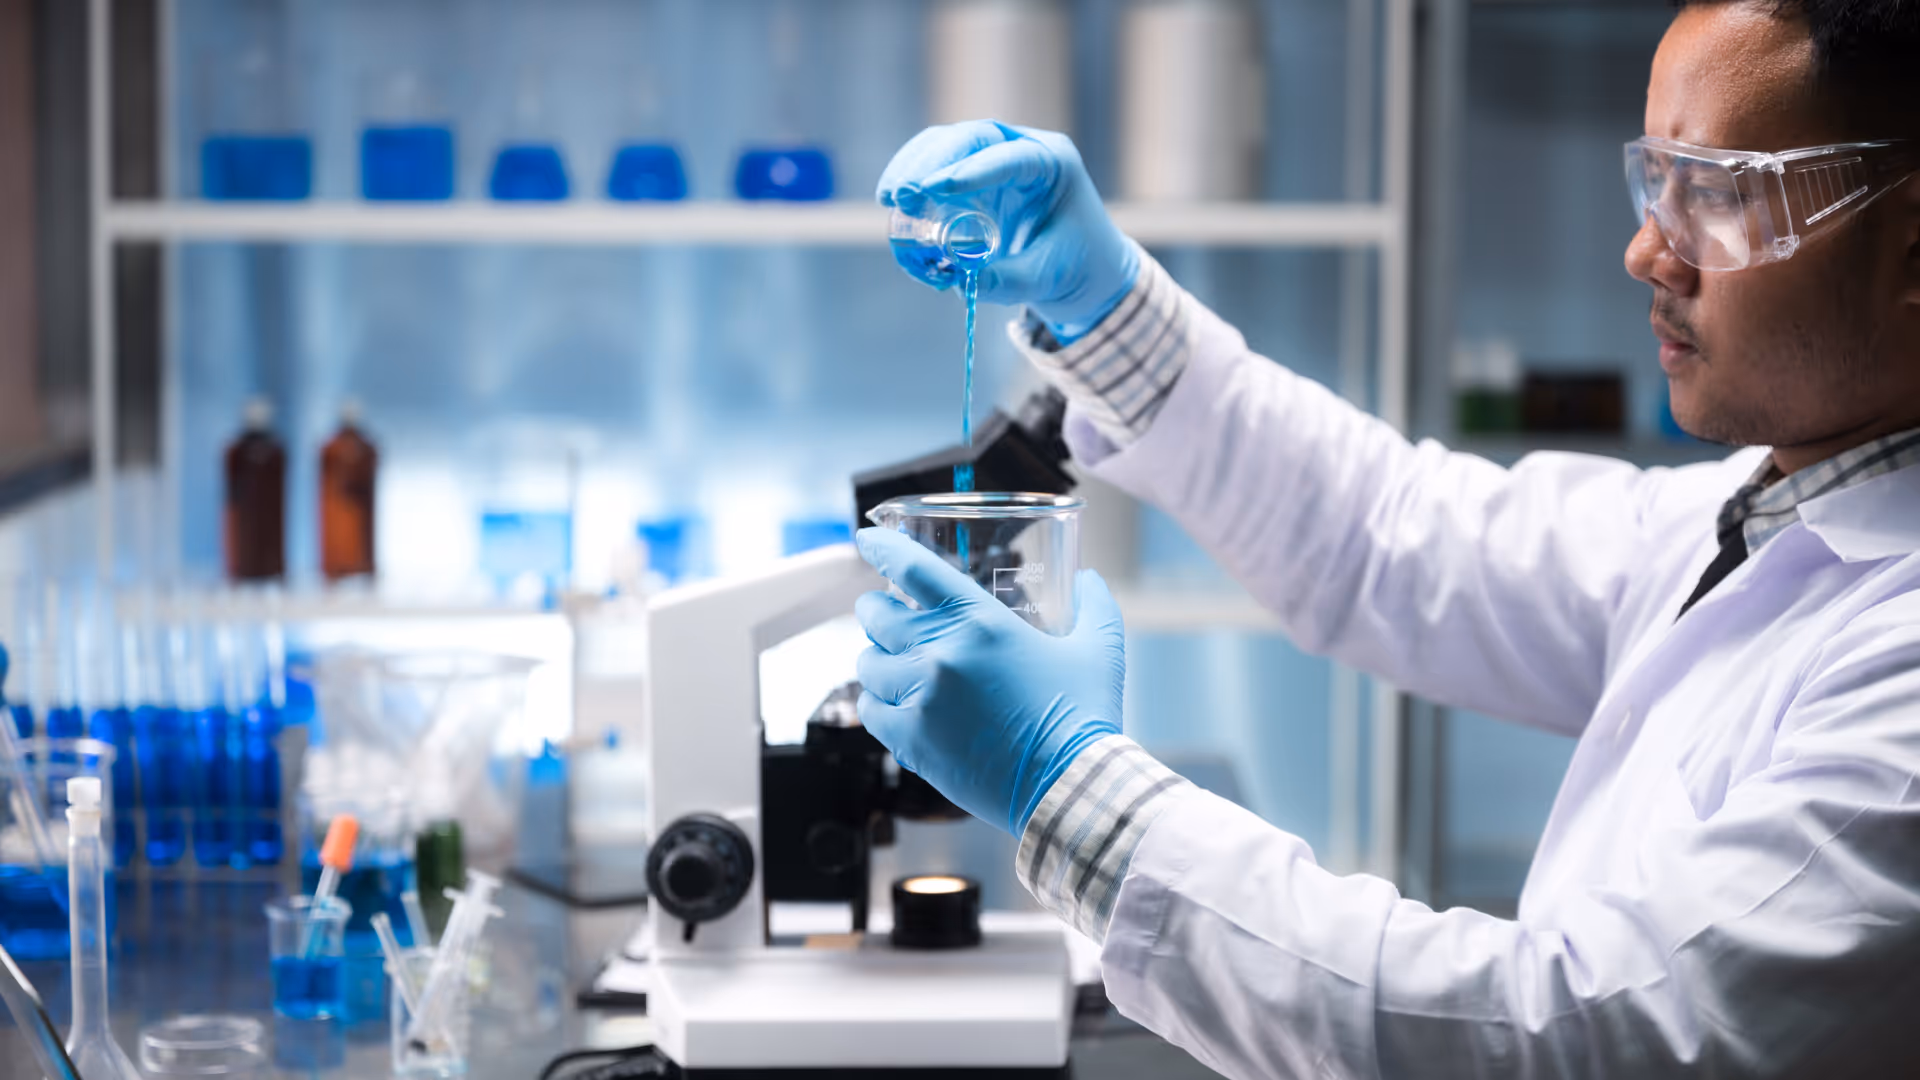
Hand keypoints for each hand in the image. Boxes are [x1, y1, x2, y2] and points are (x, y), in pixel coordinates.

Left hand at [853, 528, 1125, 834]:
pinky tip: (898, 707)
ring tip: (897, 668)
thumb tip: (1089, 579)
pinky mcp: (910, 739)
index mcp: (980, 621)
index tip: (867, 539)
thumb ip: (1095, 606)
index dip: (882, 548)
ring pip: (866, 663)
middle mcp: (941, 653)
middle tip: (886, 617)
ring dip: (878, 661)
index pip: (913, 568)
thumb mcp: (1099, 651)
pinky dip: (878, 704)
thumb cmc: (1085, 717)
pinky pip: (869, 709)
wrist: (1070, 785)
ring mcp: (920, 697)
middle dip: (876, 611)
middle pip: (876, 615)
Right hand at [875, 120, 1140, 341]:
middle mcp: (1022, 150)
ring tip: (890, 200)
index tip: (935, 187)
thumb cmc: (1076, 267)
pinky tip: (894, 207)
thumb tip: (957, 280)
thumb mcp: (1046, 279)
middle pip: (970, 138)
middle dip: (930, 162)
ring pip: (945, 145)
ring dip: (912, 168)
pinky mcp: (970, 176)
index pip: (1011, 157)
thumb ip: (1006, 281)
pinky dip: (913, 184)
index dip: (971, 170)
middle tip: (900, 194)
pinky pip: (935, 168)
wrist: (1085, 267)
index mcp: (1053, 165)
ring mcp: (993, 159)